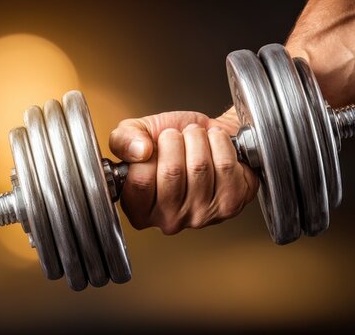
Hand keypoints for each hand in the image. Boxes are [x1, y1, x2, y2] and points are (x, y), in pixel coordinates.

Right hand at [108, 109, 257, 233]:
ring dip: (197, 138)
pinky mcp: (231, 203)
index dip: (147, 153)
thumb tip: (140, 151)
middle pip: (172, 172)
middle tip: (175, 136)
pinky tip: (214, 143)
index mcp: (140, 210)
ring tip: (194, 137)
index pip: (140, 181)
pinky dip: (220, 142)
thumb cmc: (170, 140)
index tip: (153, 145)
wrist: (207, 135)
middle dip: (174, 140)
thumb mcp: (137, 134)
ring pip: (199, 167)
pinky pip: (225, 165)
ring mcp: (202, 215)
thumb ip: (124, 140)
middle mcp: (170, 220)